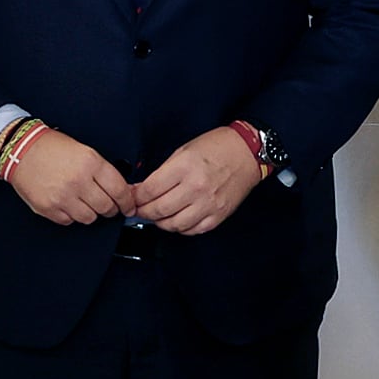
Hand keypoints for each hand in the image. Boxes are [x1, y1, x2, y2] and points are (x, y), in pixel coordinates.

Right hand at [6, 129, 134, 225]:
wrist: (20, 150)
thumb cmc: (51, 148)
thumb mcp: (84, 151)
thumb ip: (102, 171)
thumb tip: (121, 191)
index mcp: (90, 163)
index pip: (119, 190)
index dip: (127, 202)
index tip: (128, 206)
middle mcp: (78, 181)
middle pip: (106, 207)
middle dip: (109, 208)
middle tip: (107, 205)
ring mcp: (63, 197)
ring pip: (89, 218)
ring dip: (90, 212)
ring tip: (82, 201)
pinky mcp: (49, 208)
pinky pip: (69, 221)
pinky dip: (71, 215)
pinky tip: (67, 202)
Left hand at [136, 125, 263, 234]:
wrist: (247, 152)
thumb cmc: (217, 147)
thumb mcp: (183, 151)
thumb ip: (162, 172)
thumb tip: (142, 188)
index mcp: (184, 168)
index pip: (149, 190)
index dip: (135, 197)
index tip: (131, 198)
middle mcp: (196, 187)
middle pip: (158, 210)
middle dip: (143, 211)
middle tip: (139, 209)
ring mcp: (208, 204)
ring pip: (174, 225)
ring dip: (160, 222)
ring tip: (157, 215)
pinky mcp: (218, 215)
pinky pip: (193, 230)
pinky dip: (180, 228)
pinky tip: (177, 219)